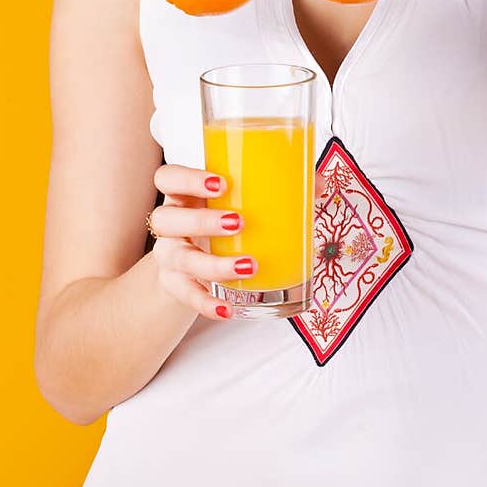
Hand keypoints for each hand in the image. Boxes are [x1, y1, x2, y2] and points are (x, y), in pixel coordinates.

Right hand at [150, 162, 327, 319]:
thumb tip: (320, 183)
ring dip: (212, 264)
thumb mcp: (241, 203)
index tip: (221, 183)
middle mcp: (171, 224)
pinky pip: (186, 297)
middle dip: (202, 221)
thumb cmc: (221, 221)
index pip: (167, 177)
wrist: (192, 264)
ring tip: (248, 266)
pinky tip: (229, 309)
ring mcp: (170, 256)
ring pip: (178, 259)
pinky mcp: (175, 285)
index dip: (187, 178)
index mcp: (185, 194)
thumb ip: (278, 189)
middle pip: (166, 218)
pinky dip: (206, 304)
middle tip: (238, 222)